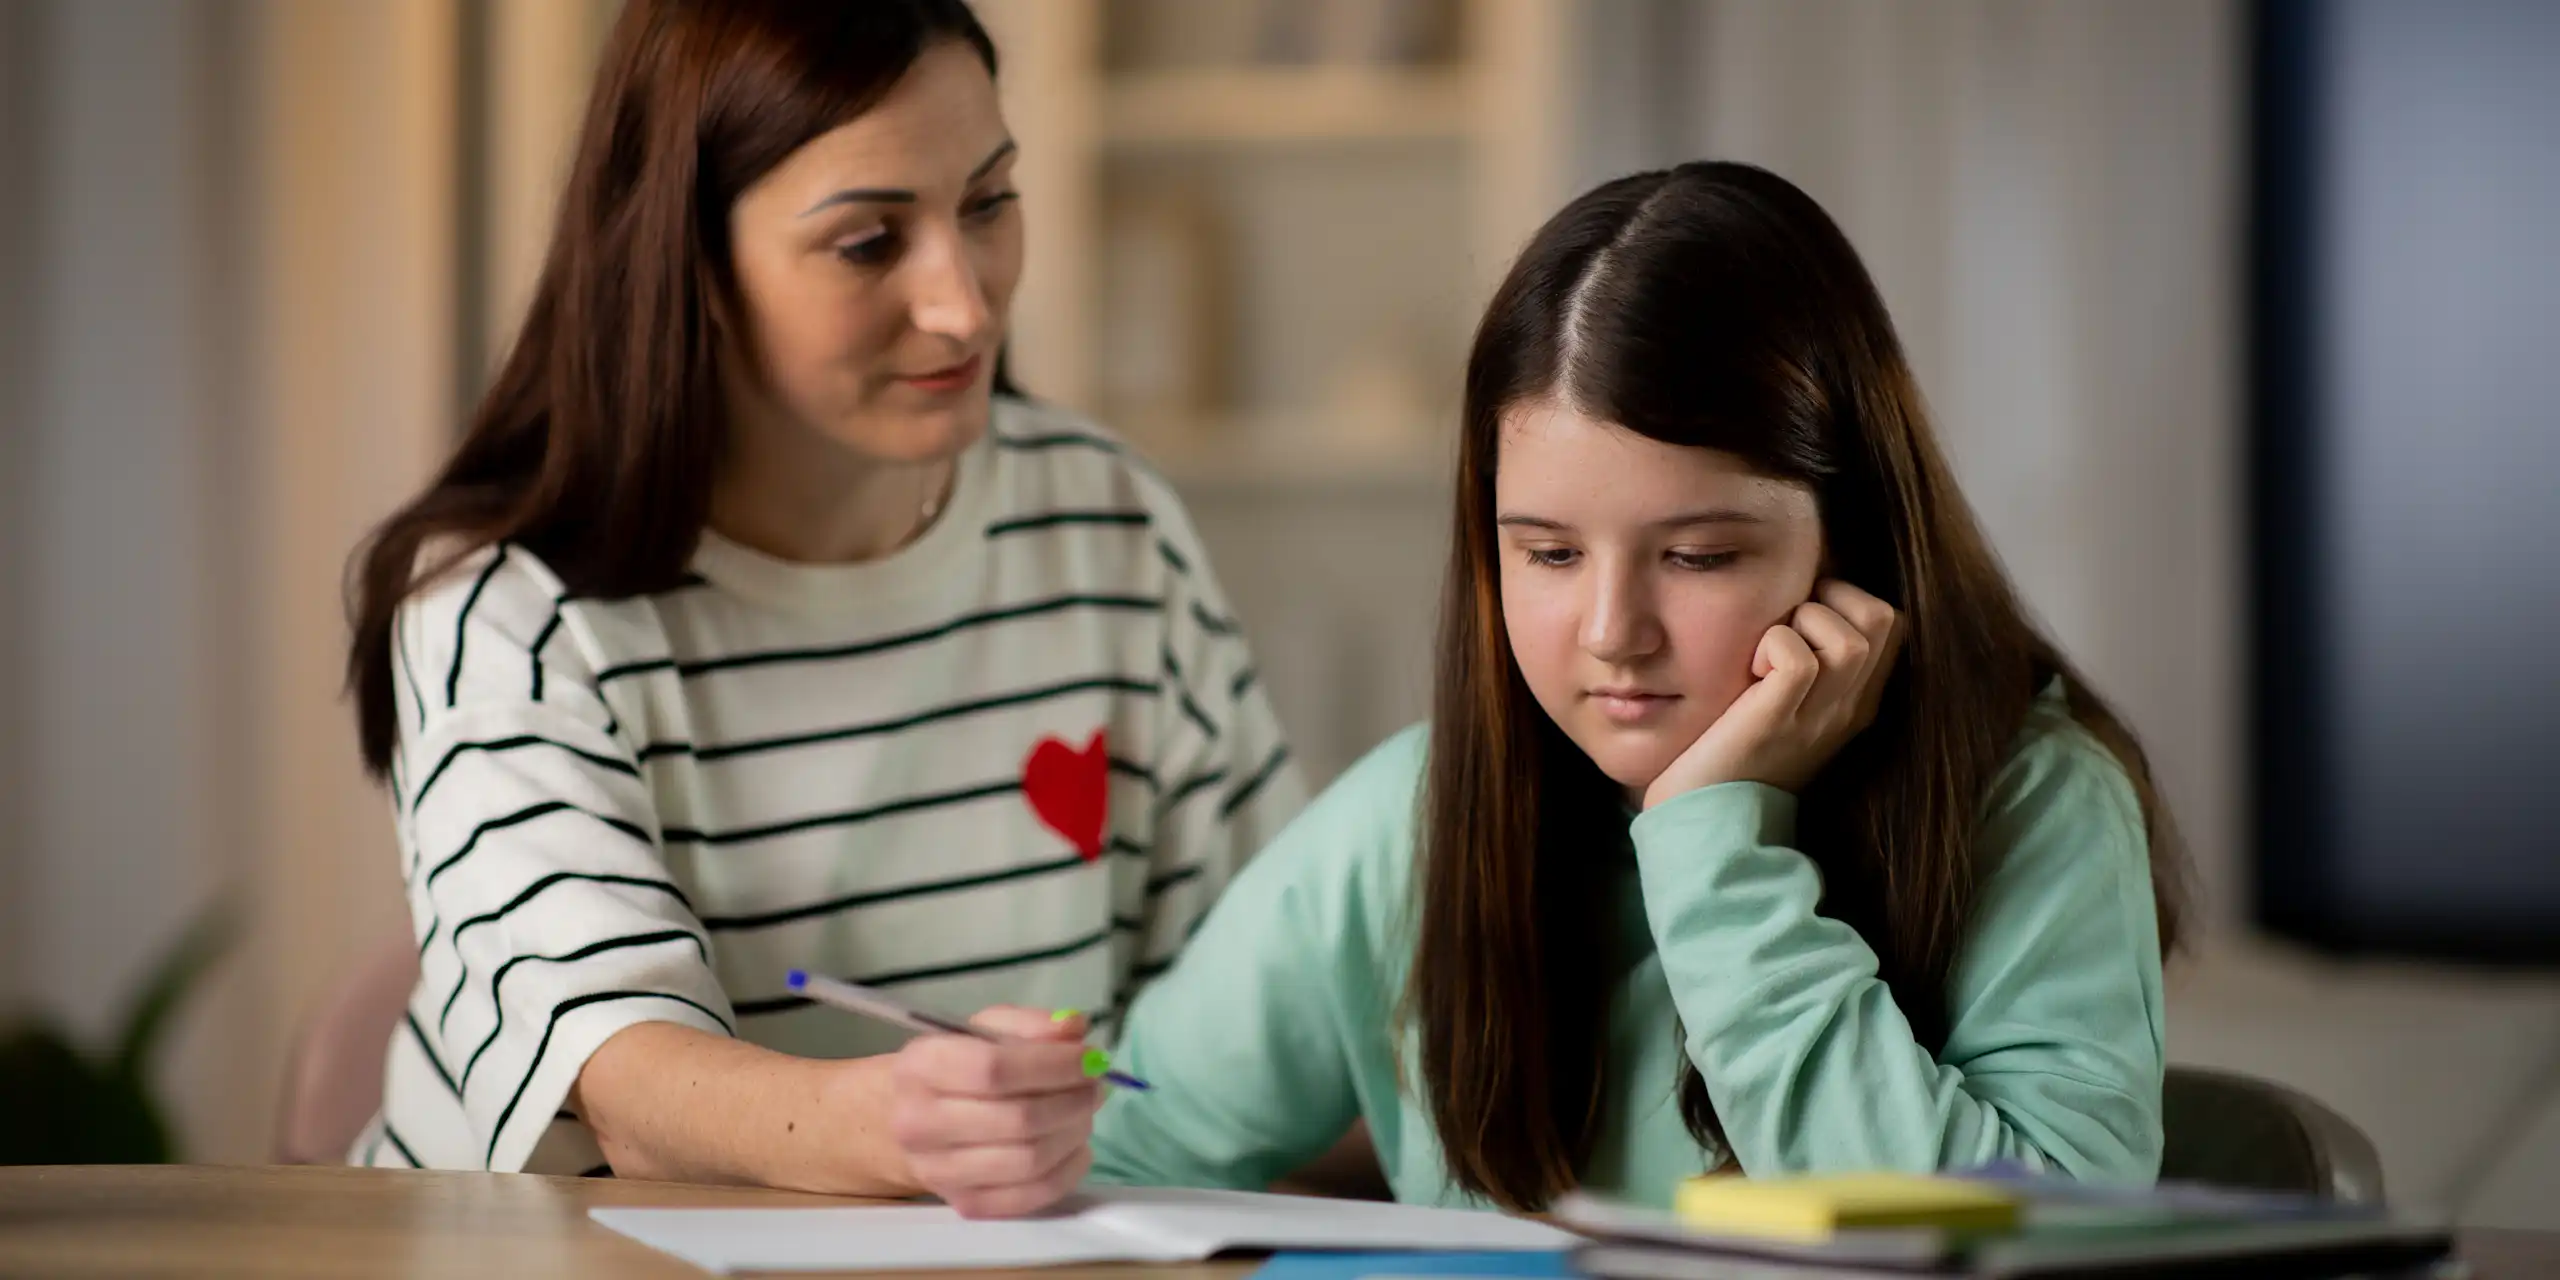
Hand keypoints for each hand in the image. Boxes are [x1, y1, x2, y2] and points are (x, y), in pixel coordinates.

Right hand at [888, 1005, 1102, 1217]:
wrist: (914, 1117)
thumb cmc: (958, 1064)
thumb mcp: (987, 1029)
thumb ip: (1032, 1025)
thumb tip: (1074, 1029)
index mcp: (921, 1067)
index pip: (994, 1070)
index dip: (1053, 1065)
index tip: (1089, 1059)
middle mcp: (919, 1123)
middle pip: (1018, 1120)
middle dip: (1072, 1101)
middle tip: (1095, 1086)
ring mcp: (938, 1171)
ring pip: (1029, 1160)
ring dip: (1073, 1133)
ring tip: (1085, 1112)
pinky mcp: (963, 1204)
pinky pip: (1032, 1196)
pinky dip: (1068, 1171)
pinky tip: (1078, 1147)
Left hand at [1642, 579, 1900, 807]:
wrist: (1708, 820)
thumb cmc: (1733, 750)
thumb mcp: (1786, 701)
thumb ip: (1807, 657)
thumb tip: (1801, 590)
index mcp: (1856, 701)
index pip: (1890, 622)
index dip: (1848, 596)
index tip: (1802, 611)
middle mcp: (1848, 710)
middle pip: (1884, 619)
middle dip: (1834, 597)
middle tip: (1788, 622)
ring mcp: (1819, 718)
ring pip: (1851, 639)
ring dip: (1803, 622)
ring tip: (1768, 651)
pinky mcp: (1778, 722)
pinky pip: (1797, 658)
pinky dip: (1773, 645)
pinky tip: (1750, 671)